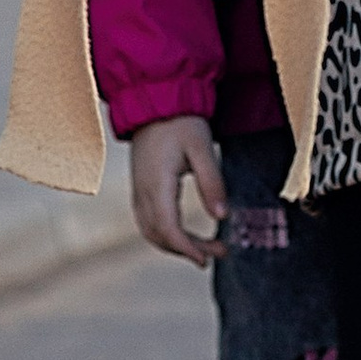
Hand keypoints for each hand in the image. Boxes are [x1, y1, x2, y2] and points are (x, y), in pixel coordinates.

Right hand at [129, 115, 225, 265]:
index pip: (167, 228)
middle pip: (159, 235)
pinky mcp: (140, 186)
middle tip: (218, 252)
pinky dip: (165, 234)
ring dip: (176, 244)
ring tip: (205, 248)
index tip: (207, 259)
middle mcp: (143, 191)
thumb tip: (222, 216)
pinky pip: (147, 220)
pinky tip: (184, 233)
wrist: (155, 100)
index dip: (186, 248)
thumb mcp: (202, 148)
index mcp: (157, 183)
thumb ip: (212, 182)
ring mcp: (138, 189)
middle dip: (187, 249)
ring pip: (151, 230)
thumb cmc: (181, 121)